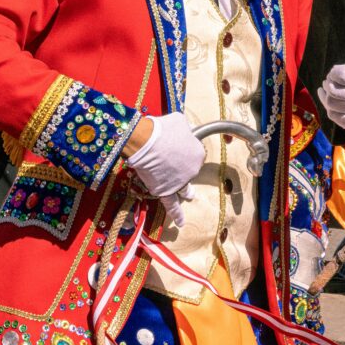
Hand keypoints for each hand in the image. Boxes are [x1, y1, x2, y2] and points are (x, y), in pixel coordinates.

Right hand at [126, 112, 205, 226]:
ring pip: (185, 188)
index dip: (186, 149)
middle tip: (176, 161)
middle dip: (183, 166)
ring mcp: (180, 183)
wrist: (146, 141)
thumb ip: (187, 128)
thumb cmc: (163, 128)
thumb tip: (189, 130)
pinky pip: (172, 205)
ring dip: (186, 191)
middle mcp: (192, 170)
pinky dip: (177, 215)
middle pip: (190, 169)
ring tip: (189, 195)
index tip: (179, 145)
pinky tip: (180, 222)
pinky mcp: (165, 191)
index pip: (196, 153)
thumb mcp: (180, 121)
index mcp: (198, 153)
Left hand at [317, 12, 344, 132]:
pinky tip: (331, 103)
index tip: (333, 71)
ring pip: (333, 107)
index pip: (340, 74)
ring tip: (325, 91)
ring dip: (325, 98)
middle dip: (327, 86)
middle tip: (328, 82)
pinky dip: (330, 111)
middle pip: (334, 93)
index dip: (332, 72)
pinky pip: (336, 118)